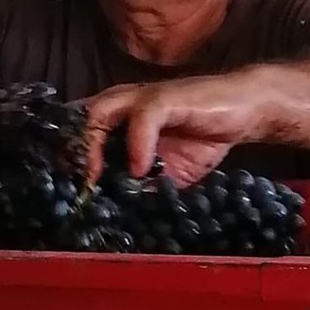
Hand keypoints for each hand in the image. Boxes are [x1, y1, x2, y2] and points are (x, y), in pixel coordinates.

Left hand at [84, 71, 263, 187]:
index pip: (78, 133)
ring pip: (99, 112)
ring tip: (97, 177)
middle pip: (78, 121)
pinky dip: (138, 144)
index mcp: (116, 118)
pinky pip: (143, 116)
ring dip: (93, 145)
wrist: (242, 112)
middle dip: (71, 154)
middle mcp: (122, 103)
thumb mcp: (165, 173)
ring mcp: (142, 96)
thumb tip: (115, 213)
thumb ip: (140, 186)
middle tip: (77, 187)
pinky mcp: (166, 97)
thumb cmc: (199, 140)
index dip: (68, 159)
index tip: (67, 192)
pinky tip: (141, 169)